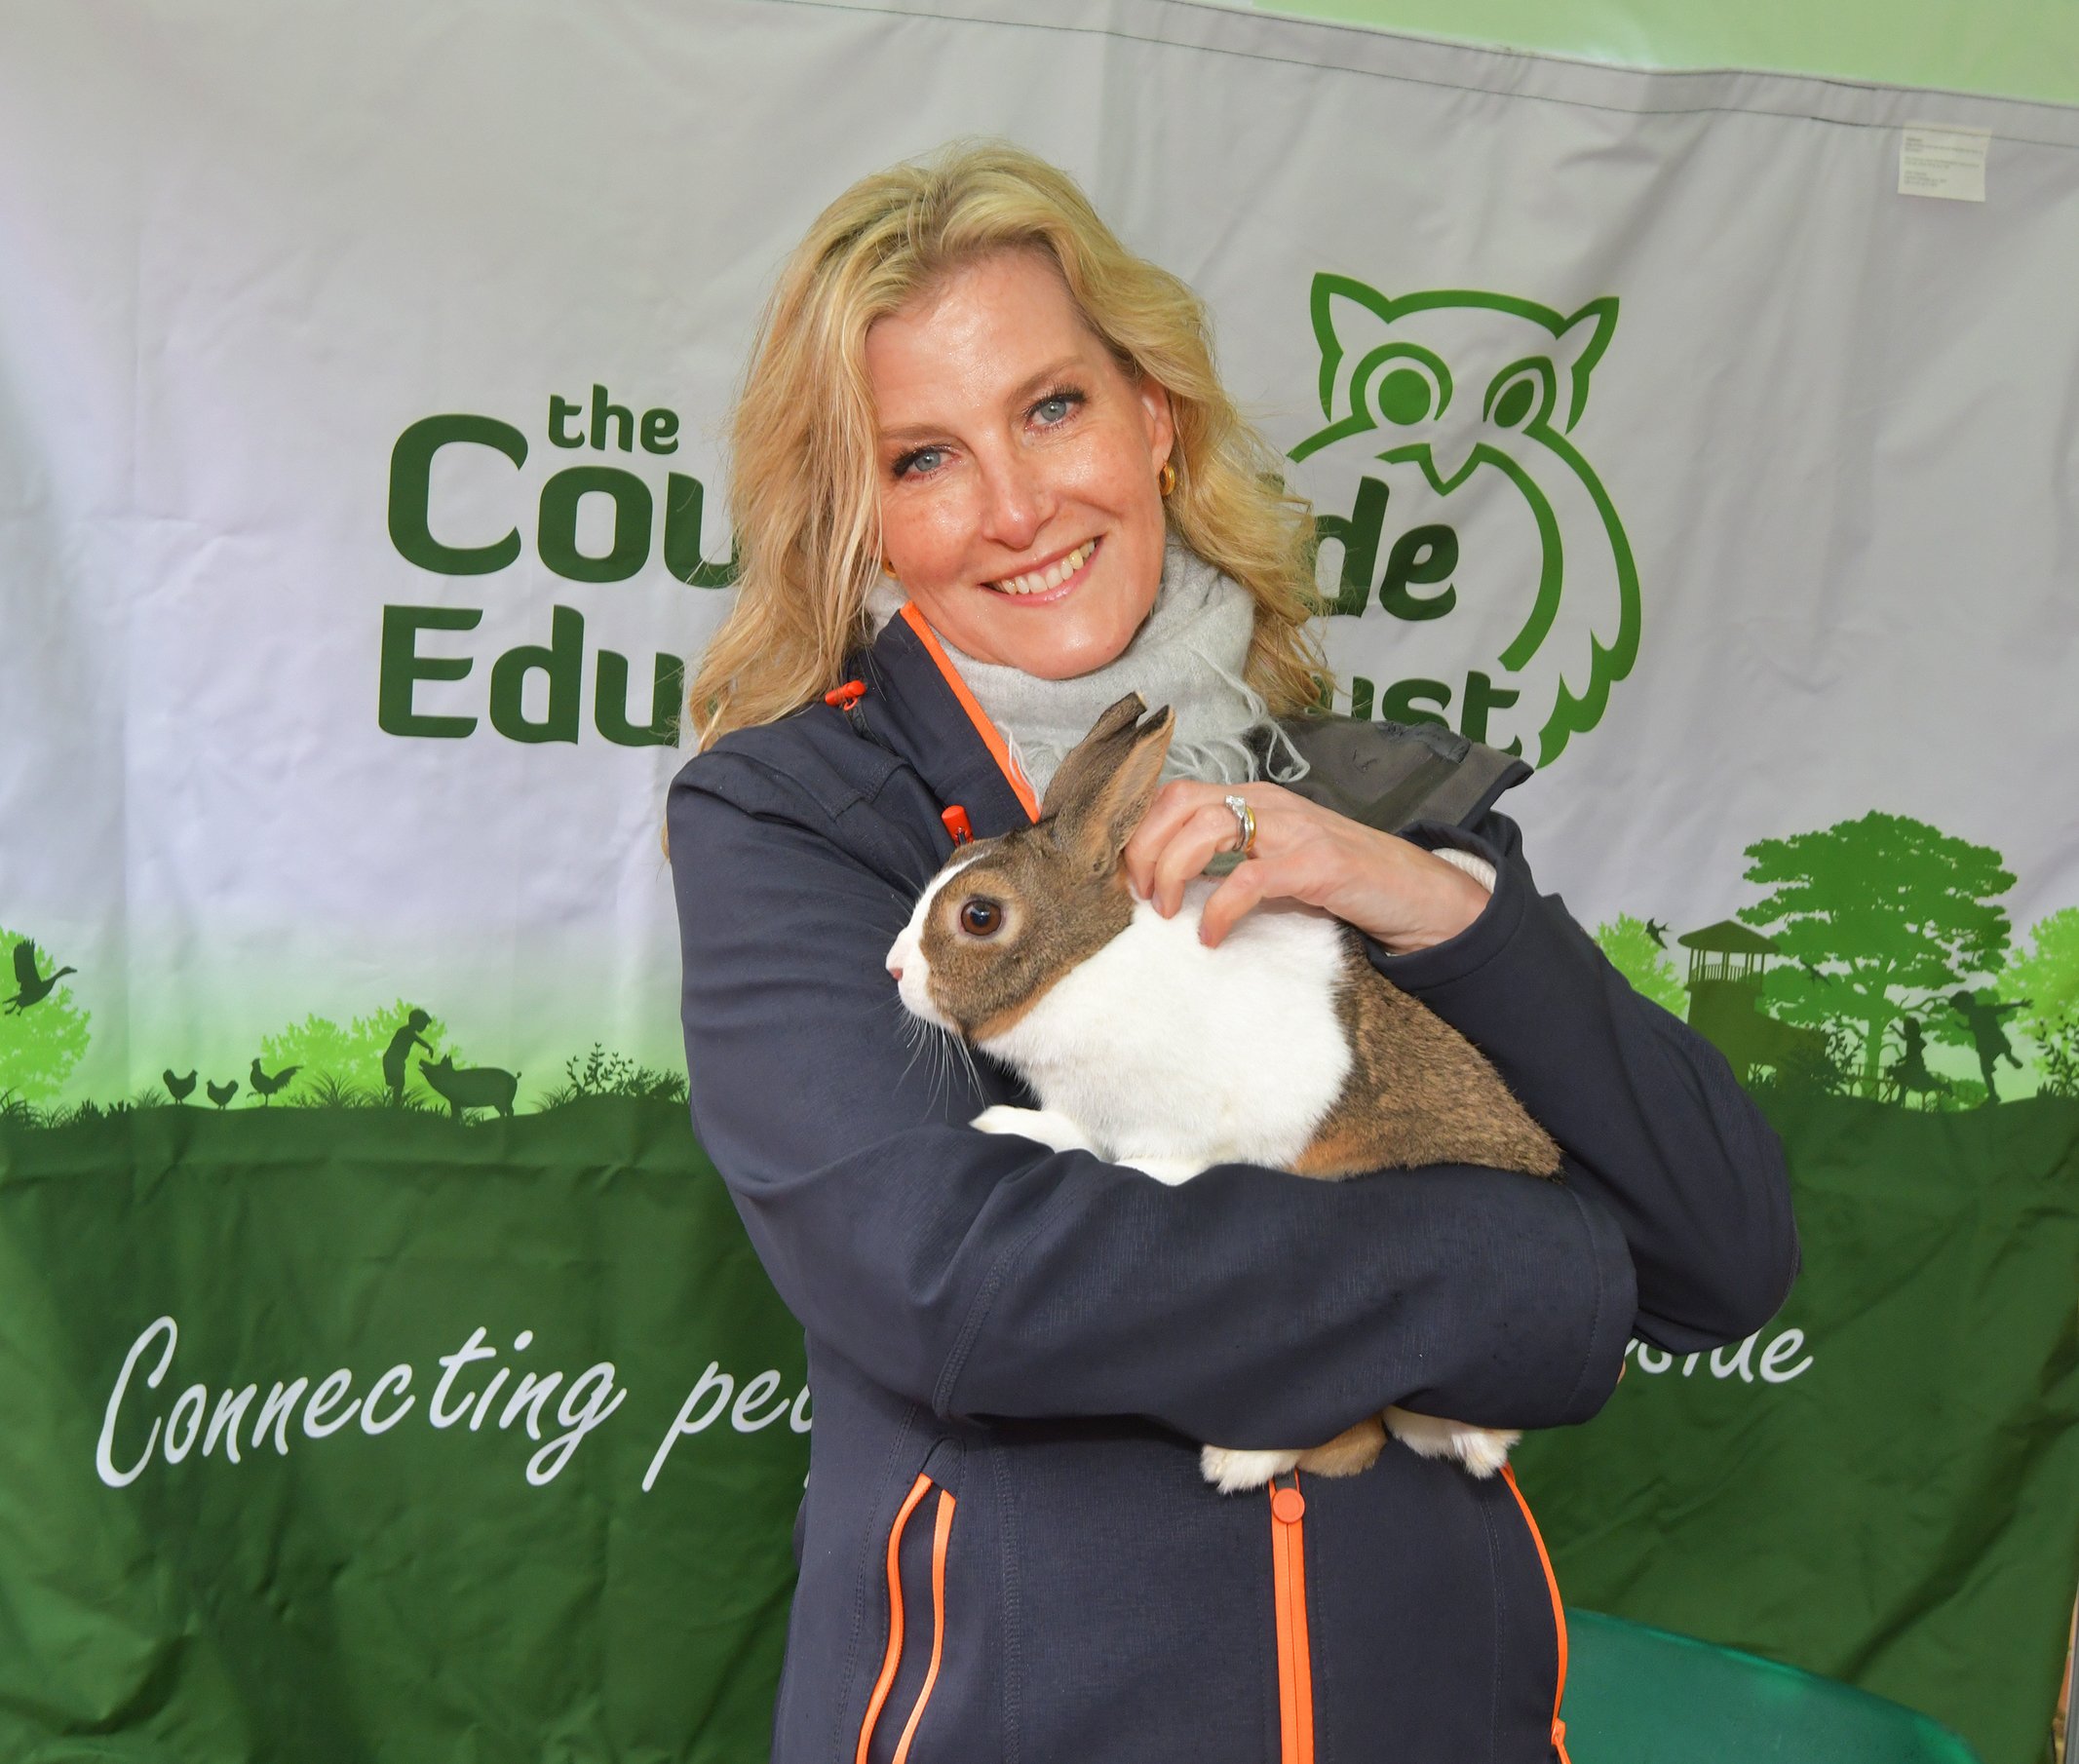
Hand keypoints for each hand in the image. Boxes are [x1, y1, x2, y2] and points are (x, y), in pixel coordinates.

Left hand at [1120, 781, 1491, 952]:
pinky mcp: (1318, 864)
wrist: (1417, 892)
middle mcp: (1269, 804)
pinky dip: (1221, 908)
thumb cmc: (1342, 880)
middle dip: (1142, 849)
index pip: (1175, 793)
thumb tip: (1165, 884)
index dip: (1136, 827)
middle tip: (1137, 895)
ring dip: (1172, 872)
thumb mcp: (1276, 860)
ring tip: (1166, 912)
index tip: (1118, 871)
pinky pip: (1251, 878)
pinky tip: (1213, 936)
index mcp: (1253, 799)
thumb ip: (1230, 860)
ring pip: (1207, 829)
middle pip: (1179, 803)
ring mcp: (1294, 830)